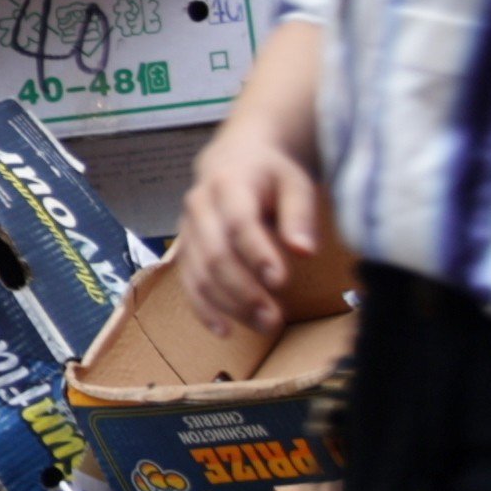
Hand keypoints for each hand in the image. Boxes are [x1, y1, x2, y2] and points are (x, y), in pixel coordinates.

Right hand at [176, 129, 329, 339]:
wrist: (234, 160)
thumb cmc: (271, 175)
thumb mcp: (294, 183)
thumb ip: (299, 215)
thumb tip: (305, 252)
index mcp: (228, 184)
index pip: (239, 223)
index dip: (258, 254)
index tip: (281, 282)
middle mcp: (199, 207)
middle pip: (215, 254)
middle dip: (243, 291)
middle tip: (274, 319)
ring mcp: (187, 230)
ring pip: (199, 274)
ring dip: (229, 305)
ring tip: (263, 327)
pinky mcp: (184, 250)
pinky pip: (188, 283)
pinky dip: (204, 309)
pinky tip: (224, 331)